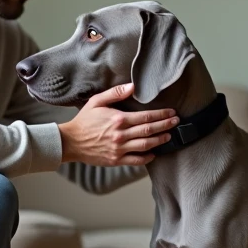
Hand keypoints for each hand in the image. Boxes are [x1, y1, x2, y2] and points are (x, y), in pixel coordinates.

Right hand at [58, 83, 177, 165]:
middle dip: (166, 126)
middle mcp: (121, 135)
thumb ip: (115, 93)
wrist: (70, 141)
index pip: (147, 117)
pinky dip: (147, 157)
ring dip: (160, 140)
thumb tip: (133, 87)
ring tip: (169, 136)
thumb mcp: (97, 101)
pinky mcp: (116, 160)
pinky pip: (136, 160)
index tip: (171, 112)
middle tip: (176, 122)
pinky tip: (154, 153)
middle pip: (150, 130)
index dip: (162, 115)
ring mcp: (119, 149)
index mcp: (119, 119)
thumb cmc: (84, 121)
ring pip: (146, 145)